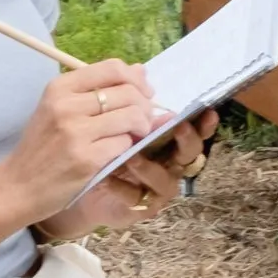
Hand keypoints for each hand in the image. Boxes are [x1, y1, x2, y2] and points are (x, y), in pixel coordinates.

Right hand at [0, 59, 159, 221]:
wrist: (17, 186)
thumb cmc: (42, 146)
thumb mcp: (60, 109)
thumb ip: (99, 89)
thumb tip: (141, 71)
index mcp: (60, 87)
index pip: (112, 68)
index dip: (136, 79)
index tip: (143, 93)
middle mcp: (66, 105)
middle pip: (128, 92)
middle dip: (145, 106)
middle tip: (143, 120)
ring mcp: (75, 132)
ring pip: (132, 117)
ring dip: (142, 127)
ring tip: (136, 135)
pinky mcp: (86, 159)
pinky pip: (124, 144)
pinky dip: (129, 148)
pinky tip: (119, 152)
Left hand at [43, 108, 218, 235]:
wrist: (71, 185)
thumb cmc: (93, 147)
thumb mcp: (105, 117)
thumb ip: (125, 98)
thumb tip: (140, 69)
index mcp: (165, 139)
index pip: (192, 129)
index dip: (203, 122)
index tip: (207, 111)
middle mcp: (167, 162)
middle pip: (191, 153)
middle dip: (186, 139)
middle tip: (177, 126)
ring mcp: (154, 188)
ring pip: (167, 179)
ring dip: (149, 166)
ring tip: (132, 157)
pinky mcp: (136, 208)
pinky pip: (137, 198)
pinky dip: (122, 187)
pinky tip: (107, 178)